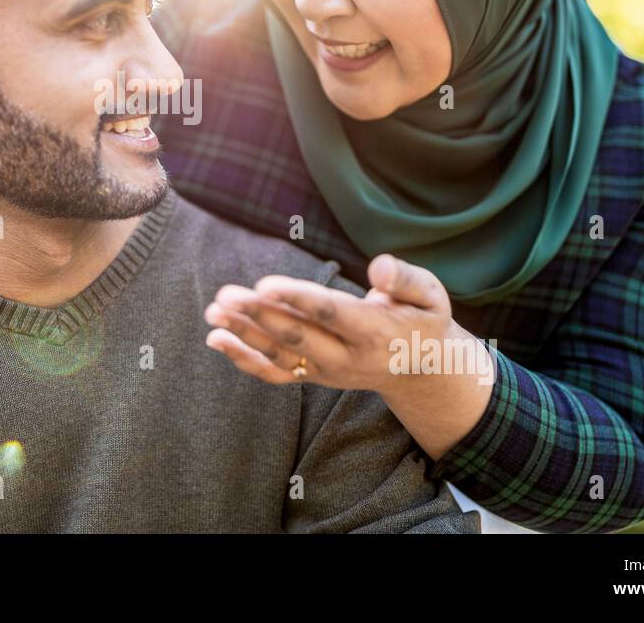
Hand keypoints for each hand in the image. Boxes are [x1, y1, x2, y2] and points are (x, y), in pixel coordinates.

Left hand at [203, 254, 455, 395]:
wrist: (422, 370)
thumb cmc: (422, 321)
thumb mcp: (431, 296)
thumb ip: (406, 278)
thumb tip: (378, 265)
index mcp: (375, 332)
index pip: (330, 313)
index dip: (297, 299)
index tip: (264, 284)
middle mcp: (347, 358)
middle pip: (297, 337)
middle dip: (258, 316)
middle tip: (225, 296)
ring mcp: (327, 371)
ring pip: (280, 356)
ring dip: (243, 334)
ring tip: (213, 313)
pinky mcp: (314, 377)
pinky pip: (275, 374)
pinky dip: (244, 360)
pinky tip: (217, 340)